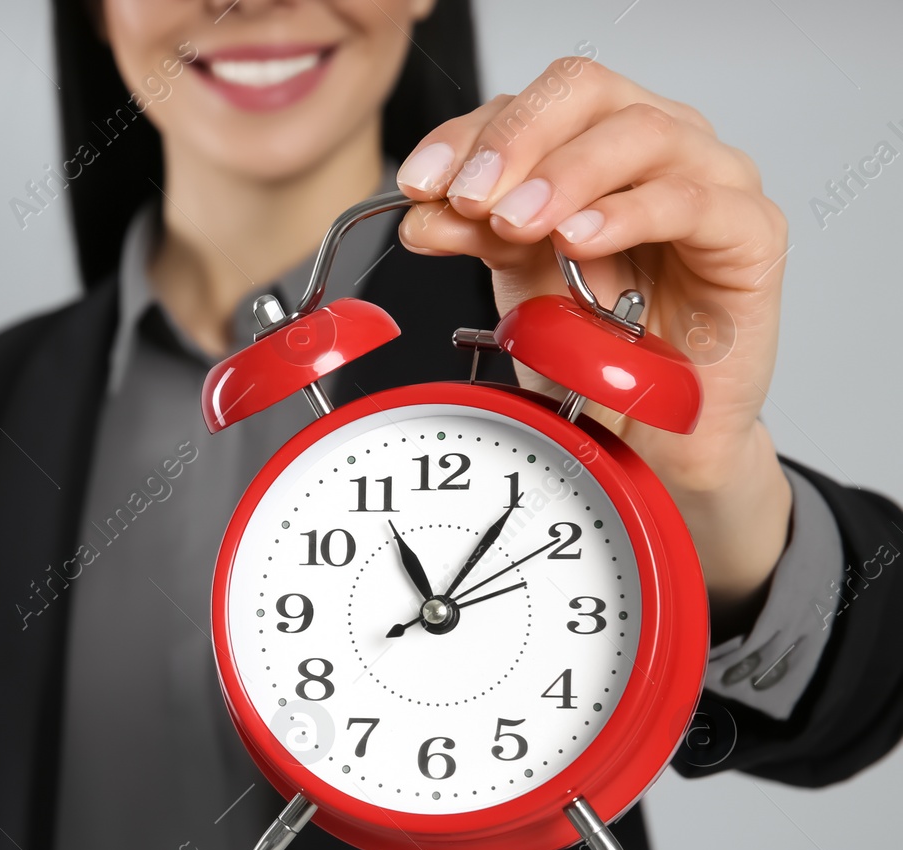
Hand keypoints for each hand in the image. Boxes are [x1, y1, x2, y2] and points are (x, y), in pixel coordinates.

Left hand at [392, 56, 792, 631]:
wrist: (648, 435)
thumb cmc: (597, 349)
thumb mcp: (516, 281)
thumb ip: (476, 236)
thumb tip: (424, 212)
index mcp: (593, 142)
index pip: (530, 101)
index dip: (469, 135)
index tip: (421, 184)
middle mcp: (654, 146)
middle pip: (585, 91)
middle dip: (513, 142)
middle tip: (470, 198)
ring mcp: (711, 180)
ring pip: (640, 133)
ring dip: (564, 175)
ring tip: (516, 221)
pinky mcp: (751, 233)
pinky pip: (692, 202)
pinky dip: (627, 214)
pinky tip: (581, 239)